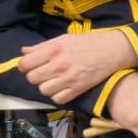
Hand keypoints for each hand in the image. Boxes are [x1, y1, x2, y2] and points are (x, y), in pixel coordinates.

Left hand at [19, 32, 134, 105]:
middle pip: (32, 78)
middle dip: (34, 75)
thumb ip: (43, 46)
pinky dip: (57, 95)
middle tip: (43, 71)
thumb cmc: (89, 42)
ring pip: (43, 90)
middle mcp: (60, 64)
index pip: (26, 63)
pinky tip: (62, 87)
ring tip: (53, 79)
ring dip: (46, 86)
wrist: (113, 51)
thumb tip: (24, 52)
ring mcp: (69, 79)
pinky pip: (57, 99)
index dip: (24, 65)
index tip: (28, 65)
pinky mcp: (78, 89)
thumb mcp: (65, 38)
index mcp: (56, 49)